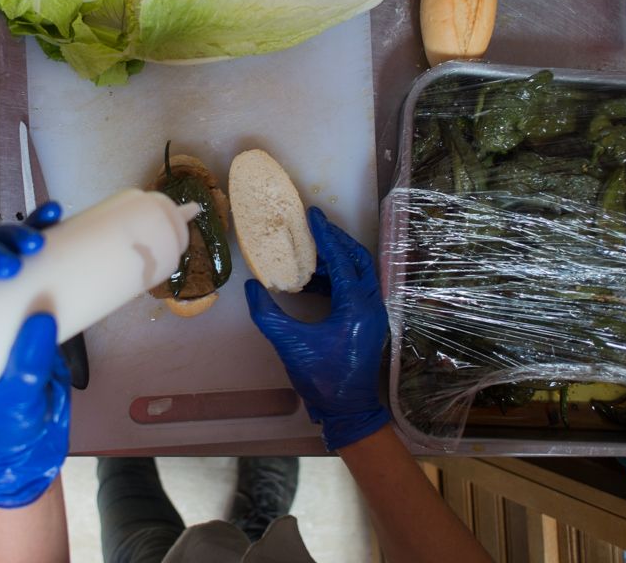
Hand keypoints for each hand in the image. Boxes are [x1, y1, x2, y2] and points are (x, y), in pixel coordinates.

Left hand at [0, 202, 70, 508]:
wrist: (37, 429)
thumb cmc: (10, 422)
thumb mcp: (15, 398)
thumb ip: (27, 366)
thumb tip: (40, 316)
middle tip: (12, 261)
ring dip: (10, 235)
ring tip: (36, 239)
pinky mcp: (20, 290)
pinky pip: (24, 253)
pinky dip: (37, 230)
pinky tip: (53, 215)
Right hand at [245, 207, 389, 449]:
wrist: (348, 410)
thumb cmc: (322, 377)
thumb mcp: (290, 344)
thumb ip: (268, 314)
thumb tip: (252, 288)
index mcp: (356, 305)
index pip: (341, 260)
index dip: (325, 236)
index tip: (312, 215)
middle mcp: (371, 304)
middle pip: (358, 260)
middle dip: (337, 241)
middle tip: (315, 228)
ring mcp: (372, 314)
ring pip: (359, 274)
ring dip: (336, 261)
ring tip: (309, 253)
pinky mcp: (367, 323)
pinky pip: (355, 290)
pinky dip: (337, 279)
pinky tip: (313, 282)